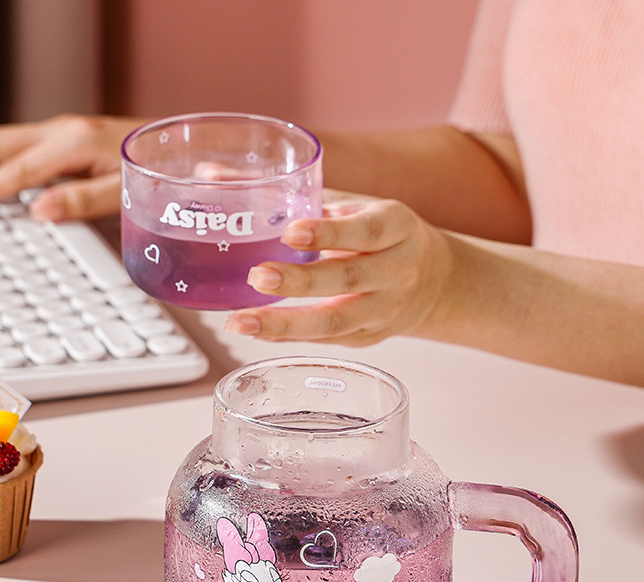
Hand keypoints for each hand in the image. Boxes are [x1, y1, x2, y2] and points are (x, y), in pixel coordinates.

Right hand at [0, 114, 142, 220]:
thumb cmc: (154, 169)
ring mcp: (56, 133)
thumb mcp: (126, 190)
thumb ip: (84, 200)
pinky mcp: (58, 140)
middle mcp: (60, 132)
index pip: (17, 171)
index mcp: (74, 143)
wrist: (174, 147)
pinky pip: (8, 145)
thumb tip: (39, 211)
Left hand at [225, 190, 452, 345]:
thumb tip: (211, 177)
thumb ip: (290, 193)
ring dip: (285, 323)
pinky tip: (258, 332)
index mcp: (395, 227)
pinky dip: (289, 336)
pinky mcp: (368, 338)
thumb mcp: (349, 204)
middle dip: (299, 282)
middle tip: (257, 277)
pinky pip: (327, 340)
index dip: (329, 233)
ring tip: (240, 322)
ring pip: (335, 322)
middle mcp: (395, 271)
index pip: (365, 230)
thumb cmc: (378, 234)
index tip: (291, 231)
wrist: (433, 281)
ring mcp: (383, 310)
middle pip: (347, 279)